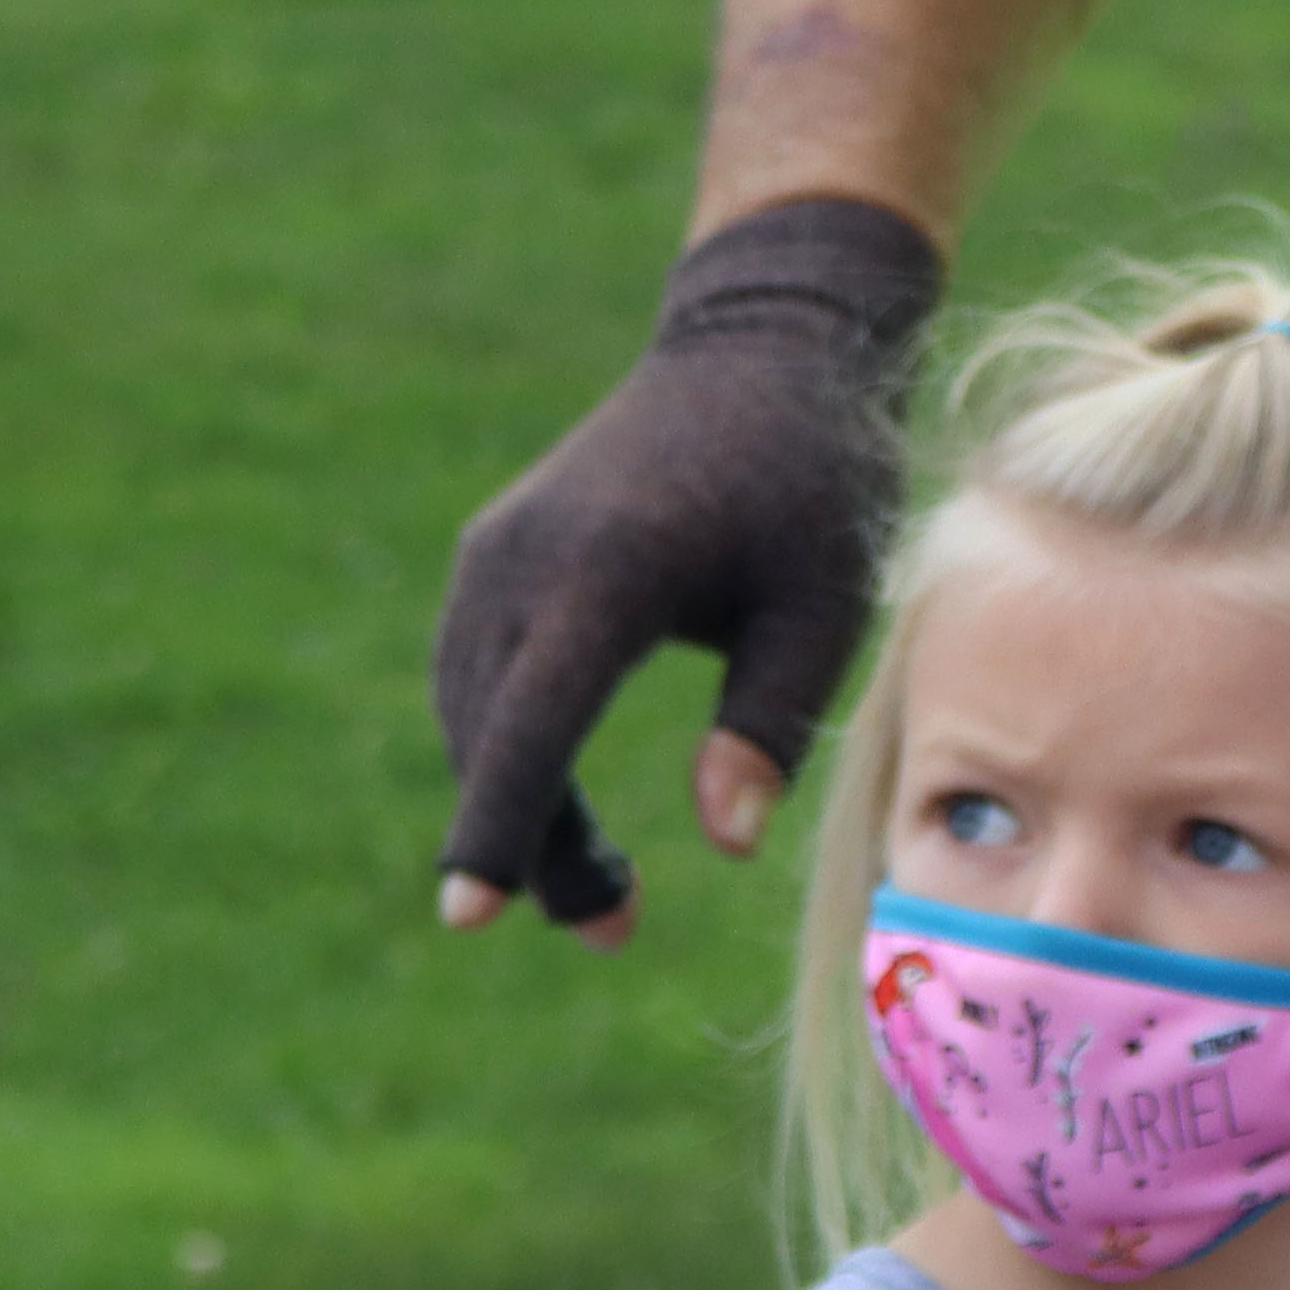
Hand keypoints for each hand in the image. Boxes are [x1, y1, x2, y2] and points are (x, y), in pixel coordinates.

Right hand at [428, 195, 943, 945]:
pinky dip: (510, 754)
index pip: (532, 722)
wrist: (762, 356)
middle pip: (493, 739)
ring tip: (608, 900)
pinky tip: (564, 815)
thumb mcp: (822, 609)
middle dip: (532, 848)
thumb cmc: (813, 487)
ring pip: (474, 717)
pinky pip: (481, 681)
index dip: (502, 824)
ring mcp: (495, 554)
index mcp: (605, 572)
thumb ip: (767, 723)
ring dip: (518, 810)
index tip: (467, 913)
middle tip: (612, 933)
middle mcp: (523, 561)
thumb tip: (726, 843)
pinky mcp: (495, 559)